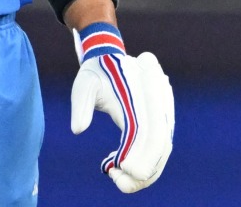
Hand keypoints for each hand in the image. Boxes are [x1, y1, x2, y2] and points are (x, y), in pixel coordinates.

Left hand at [70, 24, 173, 192]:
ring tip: (120, 182)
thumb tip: (77, 129)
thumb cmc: (96, 73)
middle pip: (160, 144)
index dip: (137, 152)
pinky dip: (148, 163)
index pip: (145, 128)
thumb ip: (81, 104)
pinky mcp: (163, 120)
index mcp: (138, 93)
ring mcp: (163, 111)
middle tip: (118, 183)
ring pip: (164, 149)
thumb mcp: (84, 83)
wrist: (111, 58)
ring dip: (147, 171)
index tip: (119, 168)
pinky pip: (161, 146)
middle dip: (143, 170)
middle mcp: (156, 102)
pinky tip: (126, 168)